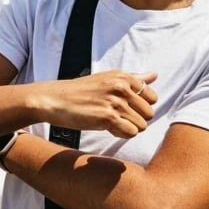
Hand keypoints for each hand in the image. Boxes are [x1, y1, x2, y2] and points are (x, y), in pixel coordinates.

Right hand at [32, 71, 157, 138]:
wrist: (53, 99)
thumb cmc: (80, 91)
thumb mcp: (107, 79)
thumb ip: (134, 78)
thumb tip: (155, 75)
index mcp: (123, 76)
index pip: (152, 97)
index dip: (139, 106)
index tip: (123, 107)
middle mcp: (121, 87)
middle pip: (149, 113)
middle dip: (135, 119)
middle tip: (117, 117)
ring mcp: (115, 102)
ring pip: (141, 125)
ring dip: (128, 128)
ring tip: (111, 122)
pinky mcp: (107, 117)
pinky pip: (130, 132)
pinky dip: (121, 134)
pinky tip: (108, 128)